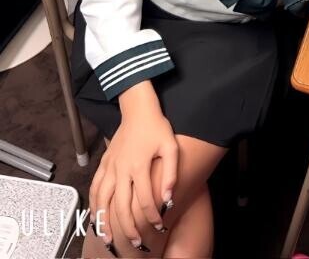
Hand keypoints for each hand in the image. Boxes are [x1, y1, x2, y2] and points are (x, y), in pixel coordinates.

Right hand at [89, 110, 178, 247]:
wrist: (138, 110)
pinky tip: (95, 215)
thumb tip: (169, 198)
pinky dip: (94, 204)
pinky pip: (95, 187)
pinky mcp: (104, 163)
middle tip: (136, 242)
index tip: (158, 226)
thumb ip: (171, 172)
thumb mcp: (171, 146)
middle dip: (128, 227)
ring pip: (103, 200)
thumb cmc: (156, 127)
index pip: (145, 200)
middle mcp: (122, 169)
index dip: (152, 216)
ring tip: (109, 238)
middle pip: (121, 206)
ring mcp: (110, 166)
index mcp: (139, 166)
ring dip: (105, 221)